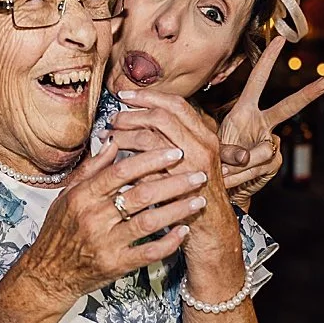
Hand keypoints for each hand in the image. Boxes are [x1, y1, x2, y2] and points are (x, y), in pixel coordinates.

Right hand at [21, 142, 198, 307]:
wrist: (49, 274)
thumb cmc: (60, 230)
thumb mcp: (68, 194)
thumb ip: (91, 168)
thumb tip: (112, 140)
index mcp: (83, 196)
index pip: (121, 171)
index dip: (150, 159)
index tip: (174, 152)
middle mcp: (94, 217)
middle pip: (140, 194)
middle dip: (174, 182)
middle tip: (198, 174)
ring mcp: (105, 243)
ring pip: (148, 222)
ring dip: (177, 210)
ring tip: (199, 199)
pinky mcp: (115, 265)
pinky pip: (147, 252)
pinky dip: (168, 242)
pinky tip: (184, 230)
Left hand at [107, 90, 239, 257]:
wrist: (213, 227)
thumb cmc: (196, 191)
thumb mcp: (192, 158)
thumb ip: (173, 138)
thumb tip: (140, 117)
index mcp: (206, 135)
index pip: (176, 104)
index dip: (149, 96)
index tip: (125, 95)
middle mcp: (203, 145)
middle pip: (162, 116)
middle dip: (132, 114)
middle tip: (113, 119)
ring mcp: (192, 165)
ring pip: (150, 138)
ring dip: (125, 135)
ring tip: (110, 138)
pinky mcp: (179, 185)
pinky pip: (147, 166)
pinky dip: (129, 160)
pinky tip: (116, 161)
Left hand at [217, 36, 323, 205]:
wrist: (226, 184)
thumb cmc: (216, 159)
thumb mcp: (215, 148)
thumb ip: (230, 151)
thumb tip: (248, 156)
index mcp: (244, 110)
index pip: (258, 80)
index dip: (268, 59)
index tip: (280, 39)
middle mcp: (261, 121)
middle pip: (288, 106)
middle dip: (310, 93)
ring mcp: (271, 141)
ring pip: (264, 151)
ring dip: (241, 166)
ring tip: (227, 172)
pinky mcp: (275, 160)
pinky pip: (264, 165)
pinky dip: (247, 174)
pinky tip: (242, 177)